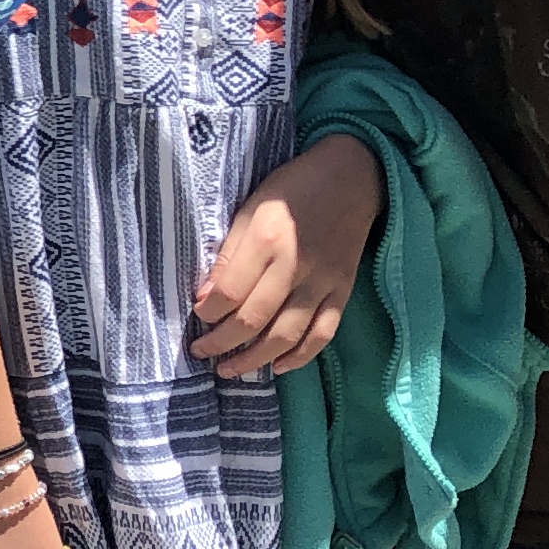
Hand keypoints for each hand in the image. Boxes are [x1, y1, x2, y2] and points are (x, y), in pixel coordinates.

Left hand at [192, 132, 381, 378]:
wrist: (352, 177)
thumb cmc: (293, 189)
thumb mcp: (250, 208)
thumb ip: (229, 254)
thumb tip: (206, 297)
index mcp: (267, 241)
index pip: (230, 292)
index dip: (208, 312)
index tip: (197, 317)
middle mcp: (295, 266)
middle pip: (254, 320)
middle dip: (221, 343)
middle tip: (201, 352)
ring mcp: (323, 283)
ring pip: (286, 335)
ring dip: (254, 359)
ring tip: (230, 370)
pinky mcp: (343, 291)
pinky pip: (322, 333)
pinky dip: (300, 356)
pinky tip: (277, 367)